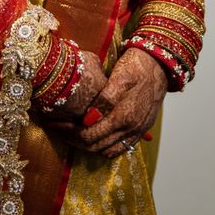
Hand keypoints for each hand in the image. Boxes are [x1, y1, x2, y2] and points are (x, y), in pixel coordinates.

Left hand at [46, 48, 167, 157]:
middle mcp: (131, 128)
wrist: (160, 64)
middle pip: (95, 146)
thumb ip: (104, 101)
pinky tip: (94, 137)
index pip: (89, 135)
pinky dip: (105, 147)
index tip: (54, 124)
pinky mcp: (141, 129)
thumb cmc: (136, 66)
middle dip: (73, 140)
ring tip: (72, 133)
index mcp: (124, 116)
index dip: (69, 132)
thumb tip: (87, 120)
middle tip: (58, 128)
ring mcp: (137, 131)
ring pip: (107, 150)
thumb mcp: (118, 78)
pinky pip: (121, 148)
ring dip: (88, 145)